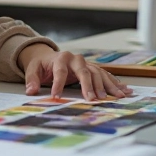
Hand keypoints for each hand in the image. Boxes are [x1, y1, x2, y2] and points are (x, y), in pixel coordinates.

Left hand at [17, 44, 132, 100]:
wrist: (49, 56)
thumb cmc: (41, 65)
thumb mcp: (32, 69)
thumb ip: (32, 79)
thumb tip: (31, 91)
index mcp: (60, 58)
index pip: (60, 72)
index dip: (58, 84)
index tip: (57, 97)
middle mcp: (76, 59)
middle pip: (84, 72)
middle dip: (89, 86)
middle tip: (92, 99)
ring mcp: (86, 63)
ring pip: (98, 73)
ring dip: (107, 86)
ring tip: (116, 97)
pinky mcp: (92, 68)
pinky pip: (105, 76)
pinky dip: (115, 83)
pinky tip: (124, 91)